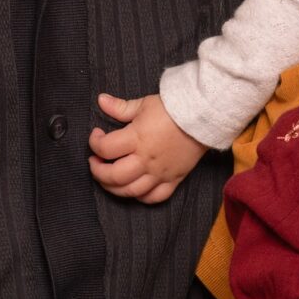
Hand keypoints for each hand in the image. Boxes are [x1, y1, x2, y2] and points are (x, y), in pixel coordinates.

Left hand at [87, 93, 209, 203]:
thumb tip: (101, 101)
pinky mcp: (174, 179)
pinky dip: (141, 197)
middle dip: (98, 171)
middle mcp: (146, 159)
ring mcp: (160, 172)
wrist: (204, 115)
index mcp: (137, 138)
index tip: (96, 135)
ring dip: (113, 188)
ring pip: (130, 191)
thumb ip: (120, 107)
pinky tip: (134, 189)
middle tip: (95, 162)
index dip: (94, 142)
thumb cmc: (174, 108)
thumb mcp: (144, 103)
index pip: (105, 148)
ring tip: (109, 178)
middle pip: (113, 176)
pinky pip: (155, 197)